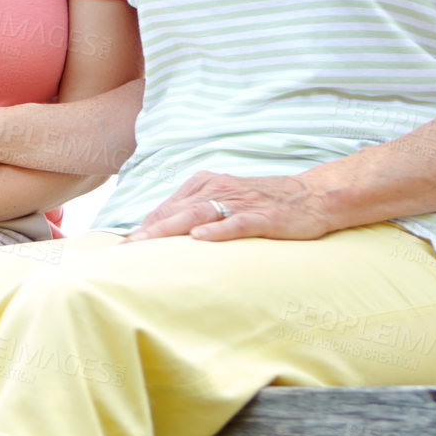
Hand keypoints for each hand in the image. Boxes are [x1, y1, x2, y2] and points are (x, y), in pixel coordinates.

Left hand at [125, 170, 333, 241]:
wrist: (313, 196)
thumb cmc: (263, 202)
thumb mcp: (224, 201)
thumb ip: (194, 212)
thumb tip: (160, 232)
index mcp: (205, 185)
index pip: (166, 208)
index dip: (144, 227)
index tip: (122, 248)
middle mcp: (218, 189)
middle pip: (176, 211)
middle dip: (148, 231)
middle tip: (124, 250)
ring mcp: (241, 202)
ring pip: (199, 215)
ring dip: (171, 229)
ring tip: (147, 243)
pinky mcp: (263, 216)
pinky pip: (237, 223)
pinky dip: (218, 230)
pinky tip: (200, 238)